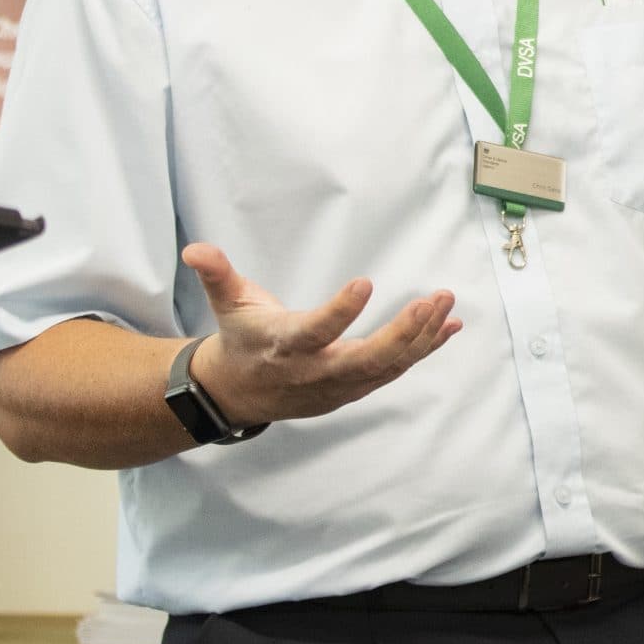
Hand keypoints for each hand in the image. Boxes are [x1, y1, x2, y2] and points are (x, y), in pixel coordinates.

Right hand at [181, 242, 460, 427]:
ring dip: (421, 337)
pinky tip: (449, 325)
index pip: (315, 332)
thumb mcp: (228, 304)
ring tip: (445, 302)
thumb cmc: (242, 338)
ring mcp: (338, 385)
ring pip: (387, 366)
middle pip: (364, 360)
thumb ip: (217, 275)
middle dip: (401, 334)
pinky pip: (396, 370)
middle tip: (430, 300)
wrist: (239, 393)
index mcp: (284, 346)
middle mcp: (315, 371)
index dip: (340, 312)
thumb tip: (194, 249)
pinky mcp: (355, 388)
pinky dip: (424, 348)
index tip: (365, 282)